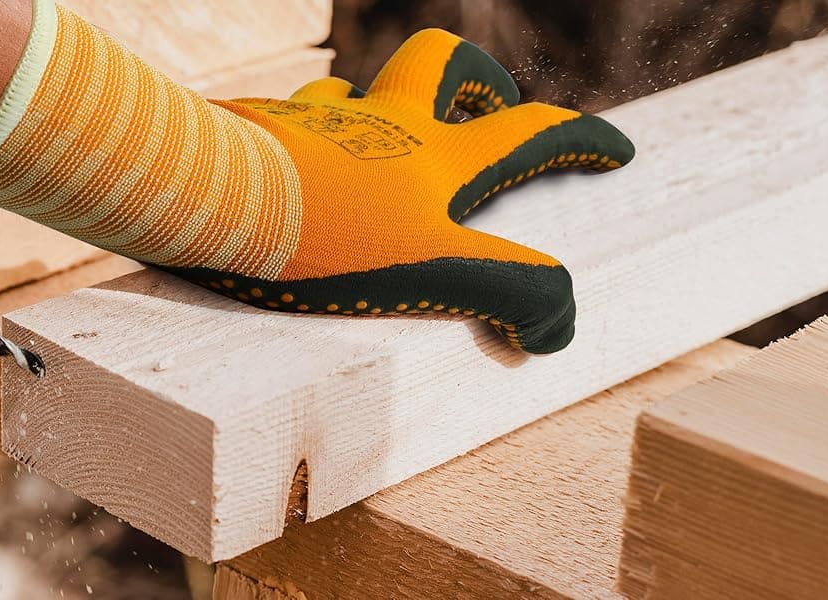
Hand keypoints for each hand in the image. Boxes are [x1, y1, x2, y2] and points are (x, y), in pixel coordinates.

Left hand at [174, 31, 632, 352]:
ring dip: (384, 104)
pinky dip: (308, 130)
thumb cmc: (324, 237)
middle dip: (478, 81)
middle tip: (487, 111)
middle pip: (444, 63)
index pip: (530, 133)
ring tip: (386, 147)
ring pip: (361, 85)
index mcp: (437, 158)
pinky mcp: (260, 133)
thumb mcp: (435, 273)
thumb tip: (558, 326)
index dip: (580, 139)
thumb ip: (511, 294)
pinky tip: (298, 158)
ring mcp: (318, 122)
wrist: (211, 198)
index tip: (616, 149)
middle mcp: (383, 124)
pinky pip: (292, 113)